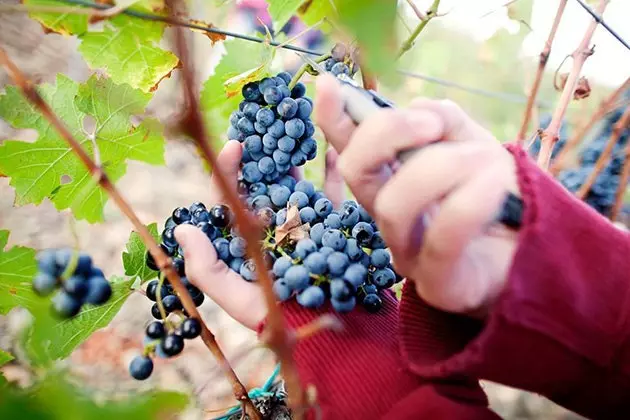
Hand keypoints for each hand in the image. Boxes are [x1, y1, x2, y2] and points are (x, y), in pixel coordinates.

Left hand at [174, 140, 346, 329]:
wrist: (330, 333)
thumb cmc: (279, 316)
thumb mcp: (236, 299)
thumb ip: (207, 269)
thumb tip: (184, 229)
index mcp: (246, 237)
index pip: (231, 196)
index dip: (229, 170)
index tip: (235, 146)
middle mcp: (272, 224)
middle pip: (262, 180)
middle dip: (261, 151)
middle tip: (264, 121)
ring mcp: (303, 221)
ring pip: (295, 180)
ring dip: (294, 153)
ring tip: (294, 123)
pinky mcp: (332, 223)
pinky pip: (332, 191)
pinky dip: (334, 169)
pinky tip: (334, 147)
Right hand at [313, 74, 520, 316]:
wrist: (540, 249)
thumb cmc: (499, 197)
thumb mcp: (475, 145)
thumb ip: (447, 122)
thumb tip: (419, 108)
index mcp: (392, 183)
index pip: (351, 152)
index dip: (334, 119)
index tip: (330, 83)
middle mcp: (391, 218)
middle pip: (358, 175)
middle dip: (387, 135)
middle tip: (431, 123)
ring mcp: (409, 255)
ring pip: (394, 205)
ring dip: (442, 168)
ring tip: (485, 160)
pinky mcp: (440, 284)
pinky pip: (441, 240)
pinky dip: (469, 203)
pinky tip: (495, 185)